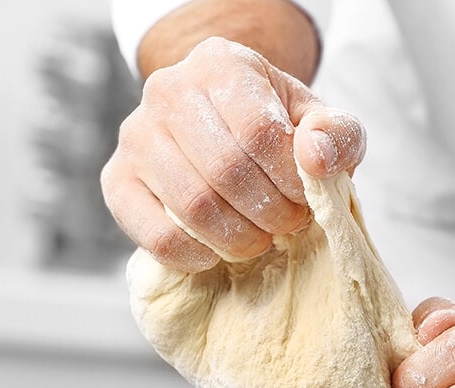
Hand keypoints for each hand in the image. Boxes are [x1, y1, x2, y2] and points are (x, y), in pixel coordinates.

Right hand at [101, 36, 365, 270]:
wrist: (229, 131)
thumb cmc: (282, 130)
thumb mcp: (322, 124)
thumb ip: (337, 135)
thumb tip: (315, 157)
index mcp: (222, 64)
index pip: (259, 132)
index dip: (290, 180)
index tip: (307, 198)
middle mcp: (168, 90)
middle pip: (225, 171)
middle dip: (271, 213)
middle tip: (289, 223)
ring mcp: (135, 135)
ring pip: (193, 207)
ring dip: (241, 238)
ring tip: (262, 235)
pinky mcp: (117, 180)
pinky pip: (155, 235)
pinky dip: (196, 255)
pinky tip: (218, 252)